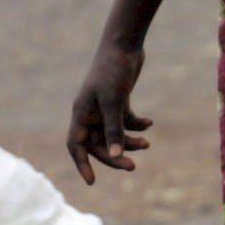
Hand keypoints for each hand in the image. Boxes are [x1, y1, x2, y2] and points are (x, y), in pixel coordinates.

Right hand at [68, 40, 152, 183]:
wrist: (124, 43)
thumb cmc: (114, 70)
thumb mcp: (114, 102)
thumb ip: (114, 129)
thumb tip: (116, 155)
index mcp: (81, 113)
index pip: (75, 145)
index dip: (82, 164)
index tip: (92, 181)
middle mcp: (90, 113)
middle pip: (98, 144)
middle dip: (114, 156)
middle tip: (132, 167)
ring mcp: (104, 107)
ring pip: (114, 134)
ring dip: (129, 141)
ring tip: (147, 144)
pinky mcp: (119, 100)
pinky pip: (126, 120)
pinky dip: (137, 125)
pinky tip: (149, 123)